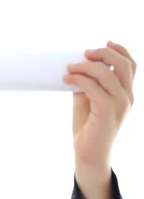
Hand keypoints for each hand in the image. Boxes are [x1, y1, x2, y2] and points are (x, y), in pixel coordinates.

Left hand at [64, 42, 136, 168]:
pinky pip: (93, 87)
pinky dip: (79, 79)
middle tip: (84, 53)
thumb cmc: (88, 129)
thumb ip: (88, 84)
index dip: (120, 50)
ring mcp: (119, 104)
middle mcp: (127, 97)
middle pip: (122, 64)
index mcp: (126, 94)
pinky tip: (68, 78)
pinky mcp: (107, 111)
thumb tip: (77, 66)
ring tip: (70, 68)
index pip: (130, 65)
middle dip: (103, 53)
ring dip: (86, 67)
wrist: (89, 155)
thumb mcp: (89, 101)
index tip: (105, 43)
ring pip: (106, 74)